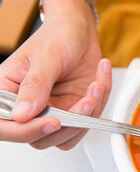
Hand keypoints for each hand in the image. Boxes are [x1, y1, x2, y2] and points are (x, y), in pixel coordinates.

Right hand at [0, 0, 111, 149]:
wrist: (79, 32)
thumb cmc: (57, 37)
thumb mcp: (45, 58)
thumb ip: (34, 86)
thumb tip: (22, 114)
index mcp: (7, 92)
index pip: (6, 126)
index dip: (27, 131)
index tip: (53, 122)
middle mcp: (28, 107)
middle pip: (39, 139)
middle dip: (69, 122)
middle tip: (86, 100)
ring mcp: (52, 112)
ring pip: (66, 137)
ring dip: (88, 114)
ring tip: (96, 85)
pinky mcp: (72, 112)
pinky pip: (86, 124)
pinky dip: (99, 105)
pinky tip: (99, 82)